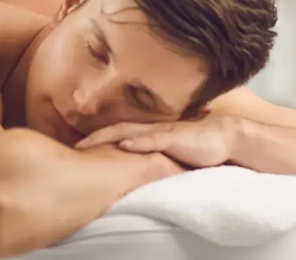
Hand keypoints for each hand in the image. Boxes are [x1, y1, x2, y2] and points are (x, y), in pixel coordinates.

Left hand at [74, 115, 244, 168]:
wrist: (223, 138)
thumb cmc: (193, 147)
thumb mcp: (167, 153)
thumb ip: (150, 155)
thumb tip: (132, 164)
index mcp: (146, 133)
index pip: (115, 133)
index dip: (95, 138)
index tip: (75, 146)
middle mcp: (150, 130)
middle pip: (115, 130)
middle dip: (92, 138)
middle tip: (72, 146)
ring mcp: (161, 133)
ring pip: (128, 132)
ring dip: (107, 136)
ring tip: (86, 144)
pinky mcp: (175, 139)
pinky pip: (154, 139)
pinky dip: (138, 142)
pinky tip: (124, 145)